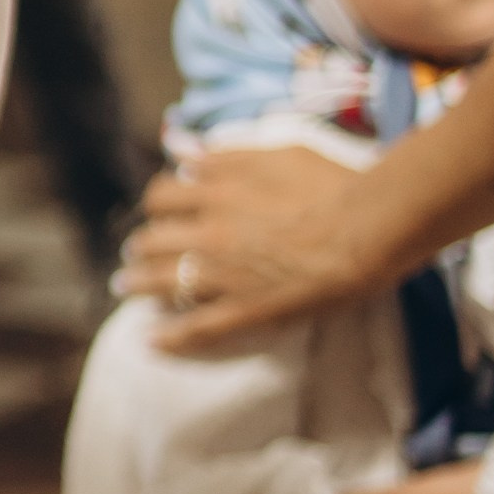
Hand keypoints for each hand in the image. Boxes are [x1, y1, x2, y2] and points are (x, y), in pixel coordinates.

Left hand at [117, 143, 380, 346]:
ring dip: (139, 284)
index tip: (159, 211)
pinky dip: (170, 337)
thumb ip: (228, 155)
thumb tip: (186, 153)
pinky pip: (198, 328)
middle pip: (153, 240)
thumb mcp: (278, 152)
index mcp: (218, 192)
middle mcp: (210, 232)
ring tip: (126, 287)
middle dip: (141, 247)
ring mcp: (225, 274)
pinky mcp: (247, 309)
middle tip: (136, 253)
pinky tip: (151, 341)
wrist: (367, 227)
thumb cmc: (333, 183)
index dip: (156, 204)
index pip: (162, 196)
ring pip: (163, 283)